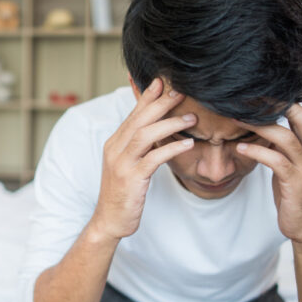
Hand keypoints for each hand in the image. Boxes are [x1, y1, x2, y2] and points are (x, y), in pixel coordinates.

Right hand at [91, 78, 194, 240]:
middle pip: (139, 119)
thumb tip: (155, 127)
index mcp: (115, 143)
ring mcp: (121, 164)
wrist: (110, 220)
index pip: (133, 114)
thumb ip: (139, 144)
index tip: (163, 81)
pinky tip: (188, 143)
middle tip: (182, 92)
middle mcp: (115, 149)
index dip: (147, 96)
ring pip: (144, 135)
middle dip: (161, 103)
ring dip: (169, 123)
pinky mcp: (131, 179)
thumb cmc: (123, 192)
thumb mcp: (129, 163)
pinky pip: (153, 159)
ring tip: (191, 117)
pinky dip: (171, 148)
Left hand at [234, 104, 301, 244]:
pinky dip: (256, 151)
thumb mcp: (288, 165)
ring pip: (285, 137)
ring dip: (259, 126)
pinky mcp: (295, 181)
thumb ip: (280, 147)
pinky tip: (240, 148)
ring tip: (236, 120)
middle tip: (250, 98)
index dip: (283, 102)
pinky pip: (275, 160)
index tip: (258, 94)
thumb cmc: (294, 194)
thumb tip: (261, 128)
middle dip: (277, 105)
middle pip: (301, 117)